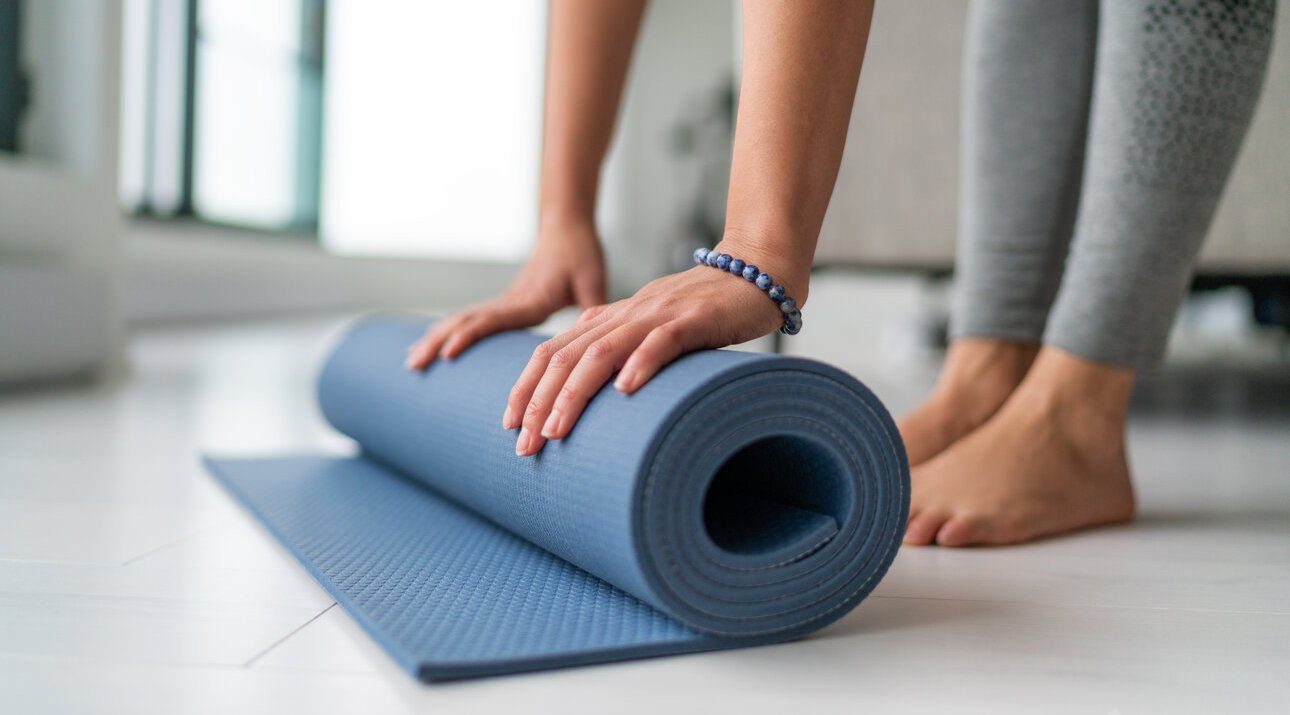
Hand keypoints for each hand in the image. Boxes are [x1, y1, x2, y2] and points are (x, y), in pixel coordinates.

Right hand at [406, 218, 605, 369]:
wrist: (566, 227)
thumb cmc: (581, 253)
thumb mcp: (594, 280)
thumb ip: (595, 308)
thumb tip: (602, 342)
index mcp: (530, 299)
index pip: (494, 318)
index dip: (471, 335)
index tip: (449, 352)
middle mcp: (510, 301)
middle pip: (466, 320)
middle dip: (439, 342)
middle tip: (413, 365)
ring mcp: (504, 302)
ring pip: (462, 319)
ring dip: (435, 338)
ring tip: (411, 362)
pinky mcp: (504, 303)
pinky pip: (470, 318)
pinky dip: (448, 332)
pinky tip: (435, 345)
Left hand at [504, 243, 808, 455]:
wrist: (756, 272)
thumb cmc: (705, 311)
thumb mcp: (651, 331)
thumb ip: (622, 352)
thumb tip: (598, 398)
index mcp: (610, 319)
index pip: (552, 352)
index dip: (527, 388)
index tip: (510, 426)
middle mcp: (625, 316)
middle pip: (566, 356)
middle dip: (539, 402)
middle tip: (524, 444)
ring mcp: (657, 316)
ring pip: (603, 352)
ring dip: (574, 393)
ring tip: (556, 430)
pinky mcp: (694, 319)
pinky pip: (662, 341)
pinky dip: (641, 363)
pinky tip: (625, 390)